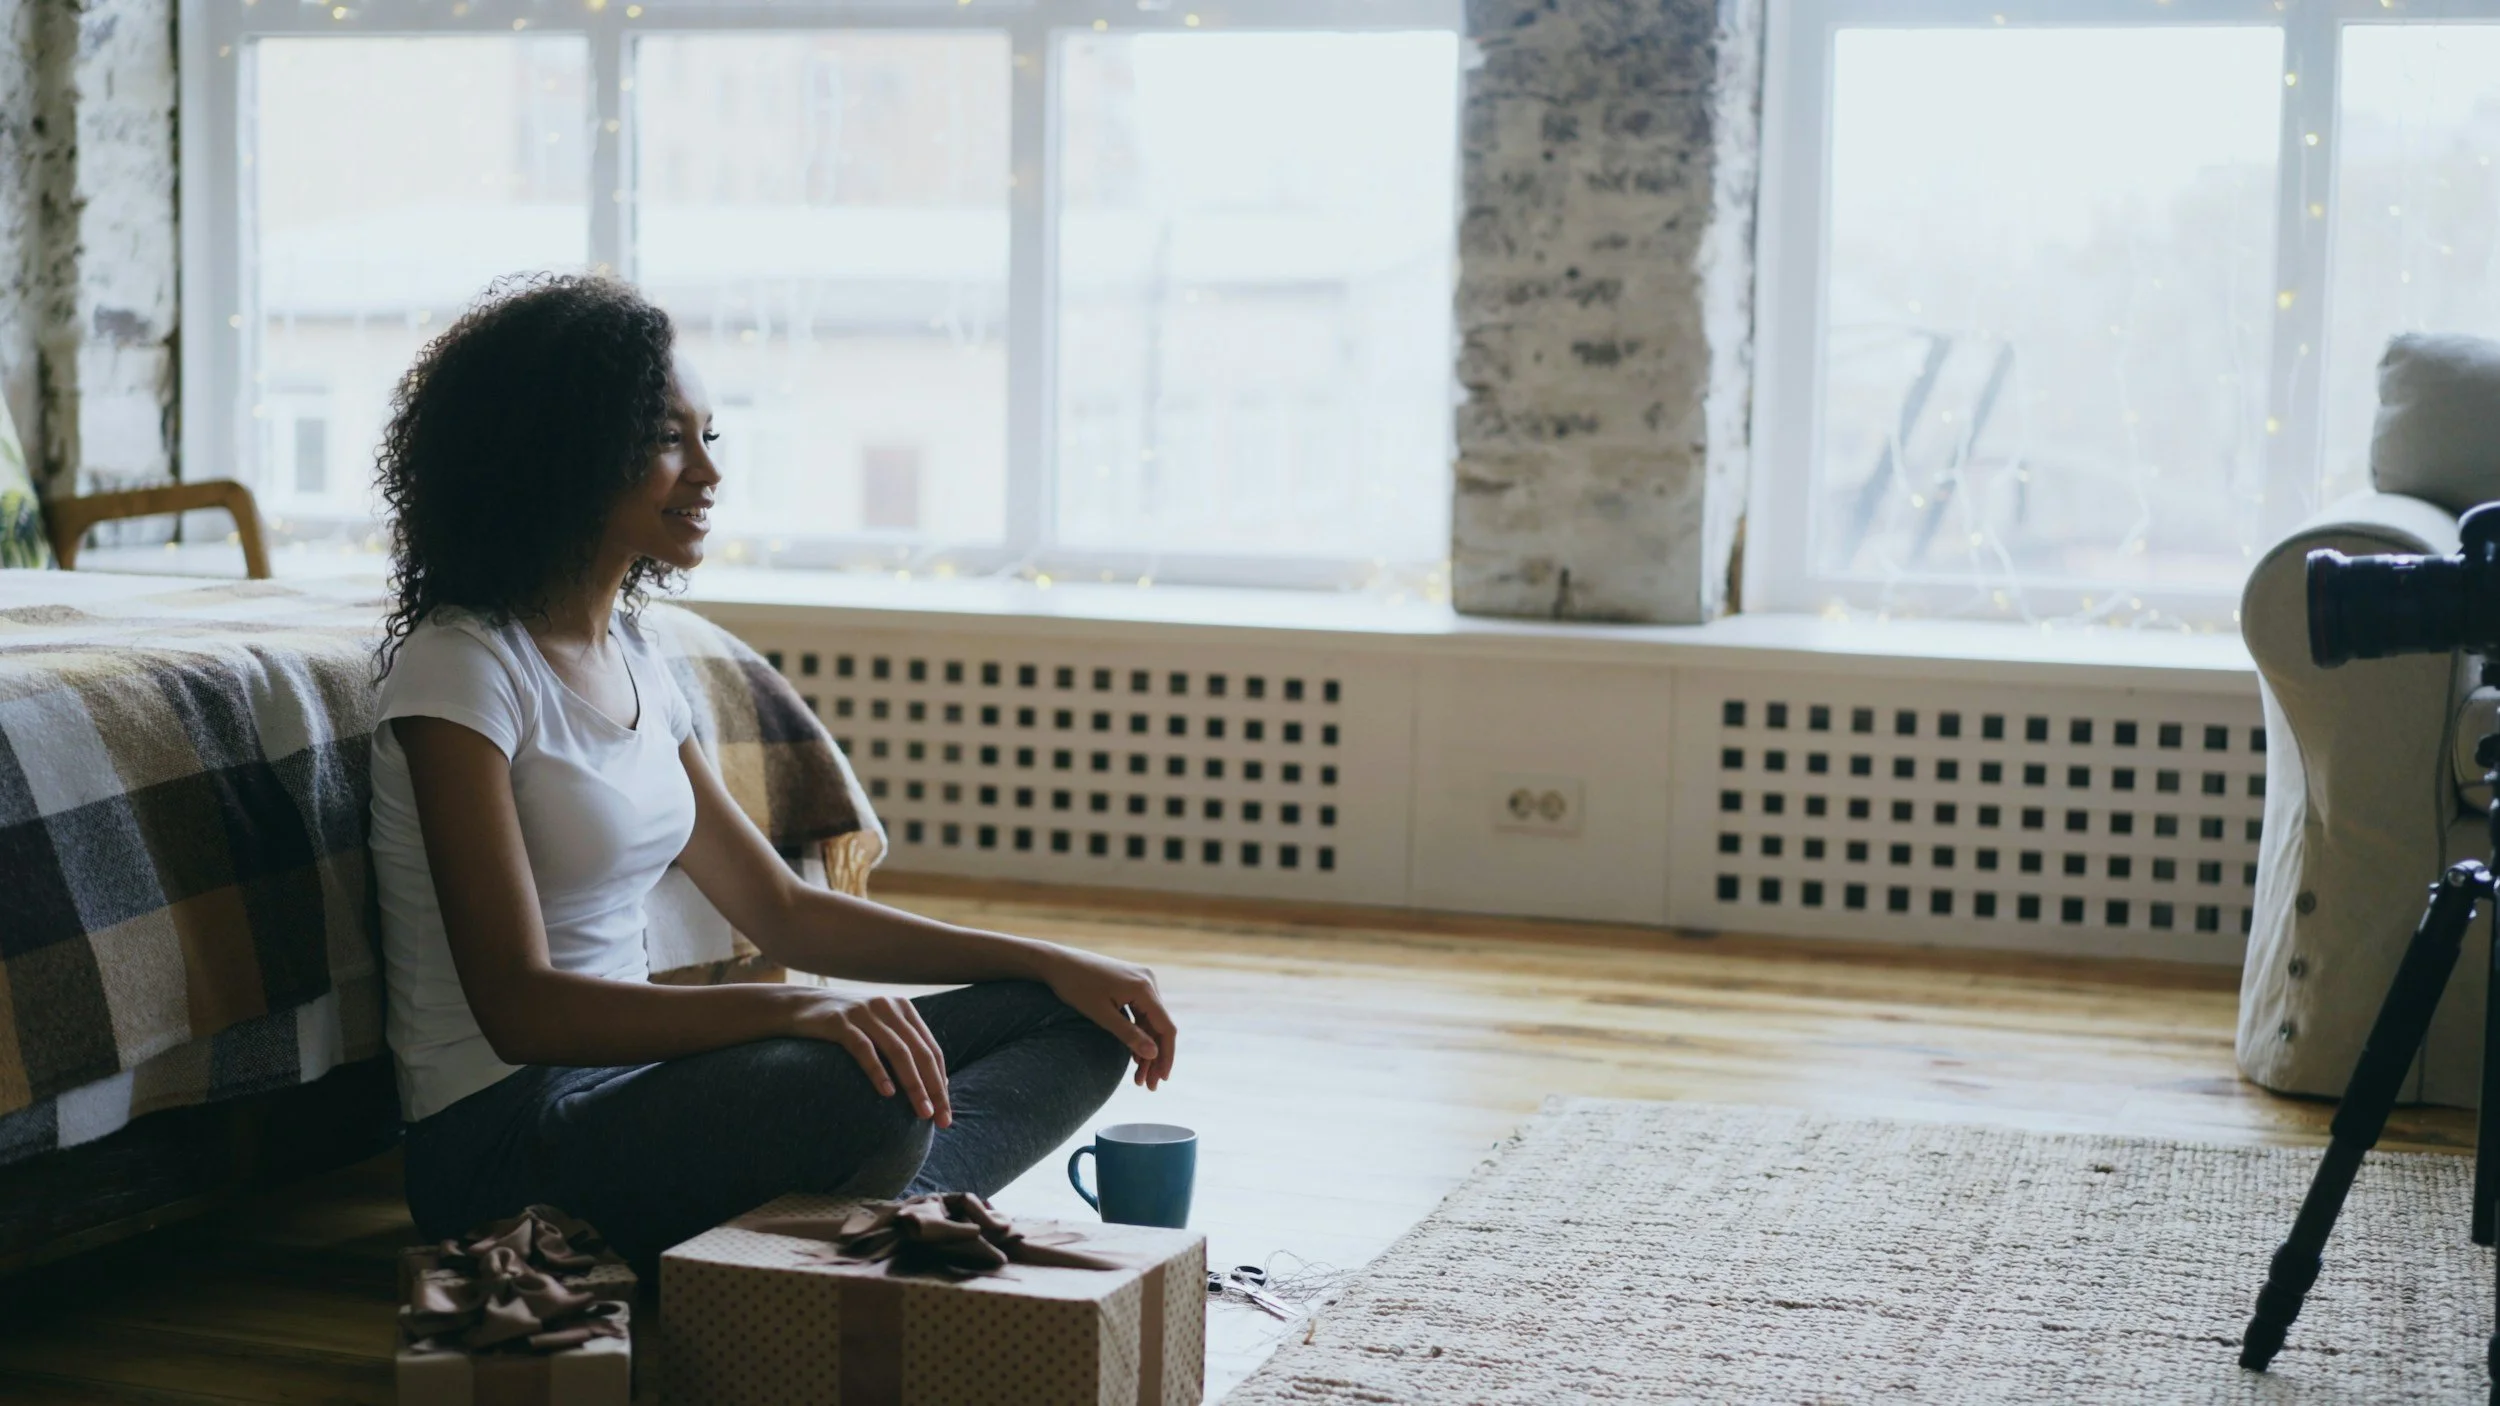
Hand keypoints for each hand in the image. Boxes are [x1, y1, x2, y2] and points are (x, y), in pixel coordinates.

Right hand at [786, 991, 952, 1126]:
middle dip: (934, 1088)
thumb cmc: (844, 1025)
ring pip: (898, 1052)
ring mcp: (865, 1012)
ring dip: (914, 1085)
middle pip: (920, 1052)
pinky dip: (878, 1071)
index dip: (941, 1081)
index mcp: (903, 1010)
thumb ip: (903, 1046)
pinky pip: (864, 1049)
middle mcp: (888, 1007)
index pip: (931, 1050)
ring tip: (922, 1112)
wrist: (798, 1006)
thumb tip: (934, 1083)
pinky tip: (887, 1093)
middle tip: (940, 1119)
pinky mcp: (840, 1022)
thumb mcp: (878, 1027)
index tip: (946, 1111)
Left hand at [1041, 949, 1177, 1089]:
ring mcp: (1141, 981)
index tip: (1162, 1079)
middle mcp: (1148, 981)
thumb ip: (1128, 1034)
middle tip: (1148, 1085)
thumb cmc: (1076, 986)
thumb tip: (1153, 1054)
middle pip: (1159, 1026)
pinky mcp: (1132, 984)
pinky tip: (1134, 1056)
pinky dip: (1139, 1033)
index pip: (1165, 1027)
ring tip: (1139, 1077)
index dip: (1166, 1055)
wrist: (1057, 962)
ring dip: (1146, 1048)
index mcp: (1144, 987)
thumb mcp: (1101, 1015)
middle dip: (1155, 1057)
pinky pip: (1141, 1013)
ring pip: (1150, 1022)